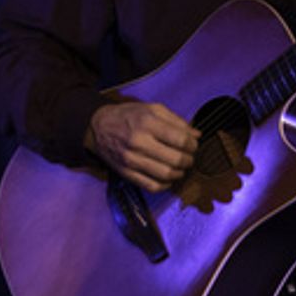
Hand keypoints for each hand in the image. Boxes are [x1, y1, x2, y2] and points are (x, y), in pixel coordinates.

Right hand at [84, 101, 199, 192]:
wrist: (98, 127)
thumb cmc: (128, 115)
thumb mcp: (152, 109)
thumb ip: (176, 120)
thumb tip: (196, 135)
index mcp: (147, 122)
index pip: (180, 139)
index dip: (192, 145)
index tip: (193, 145)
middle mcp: (139, 141)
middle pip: (176, 159)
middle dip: (189, 160)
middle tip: (189, 157)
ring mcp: (132, 159)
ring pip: (166, 175)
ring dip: (179, 173)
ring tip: (180, 168)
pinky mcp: (126, 173)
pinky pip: (151, 186)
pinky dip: (165, 185)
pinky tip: (167, 178)